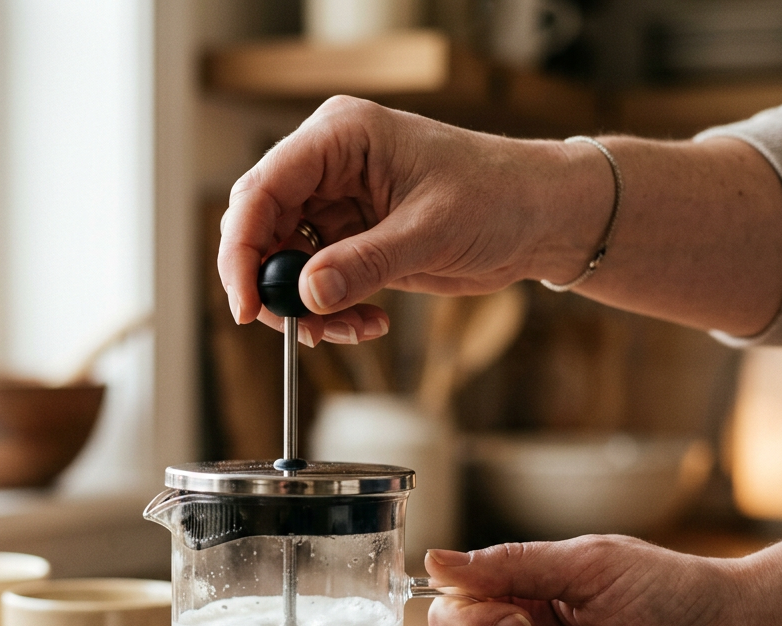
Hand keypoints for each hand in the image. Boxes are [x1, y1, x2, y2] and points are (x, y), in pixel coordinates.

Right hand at [217, 96, 597, 345]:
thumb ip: (364, 263)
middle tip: (291, 330)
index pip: (262, 189)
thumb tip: (306, 295)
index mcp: (341, 138)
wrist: (539, 219)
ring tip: (348, 331)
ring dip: (306, 309)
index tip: (248, 304)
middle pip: (262, 229)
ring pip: (286, 266)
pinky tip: (367, 324)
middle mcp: (329, 168)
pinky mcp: (351, 242)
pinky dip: (331, 313)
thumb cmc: (498, 197)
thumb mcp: (430, 230)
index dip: (242, 248)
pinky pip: (316, 285)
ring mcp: (337, 207)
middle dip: (271, 286)